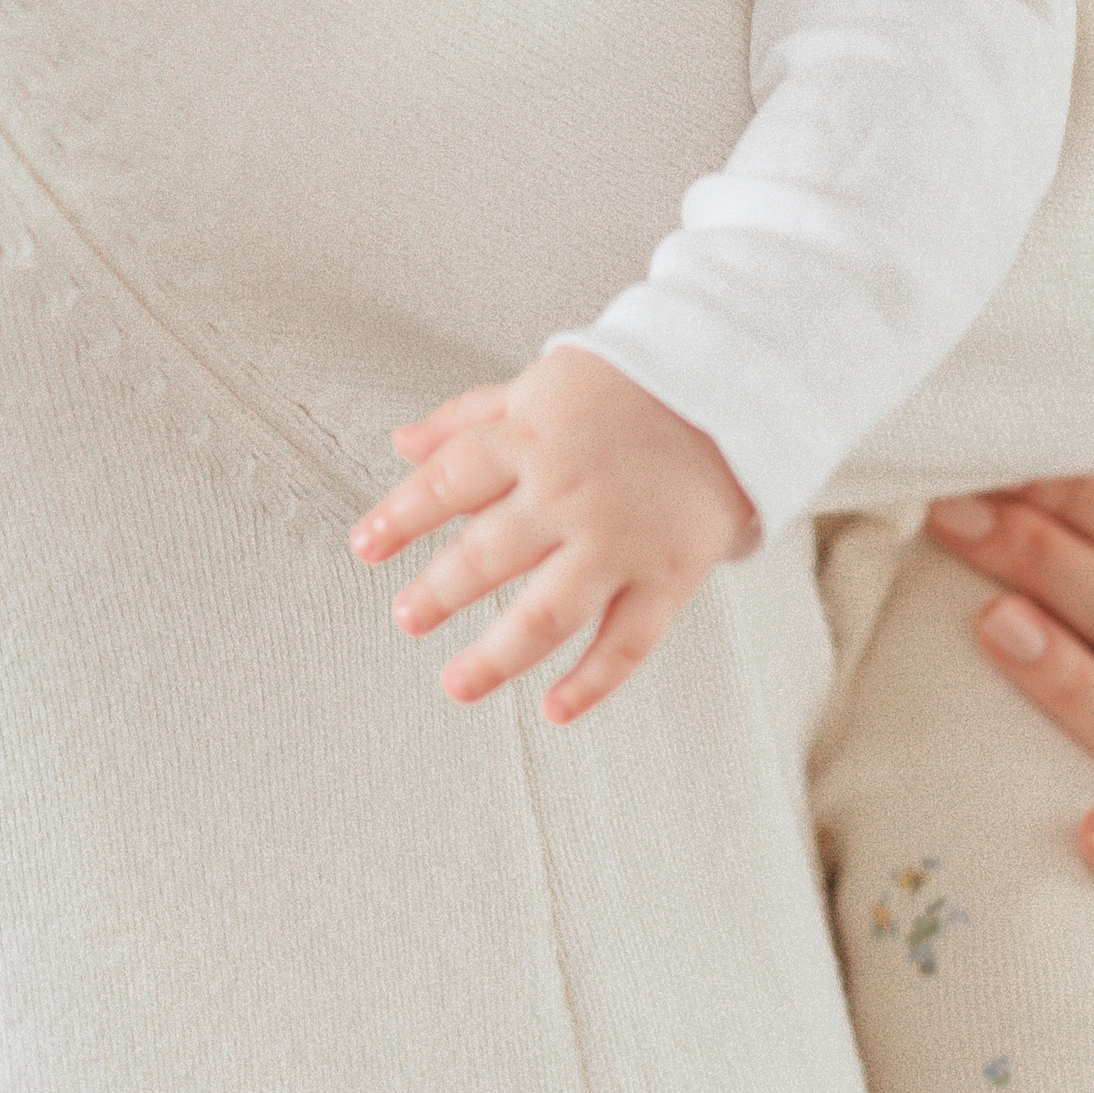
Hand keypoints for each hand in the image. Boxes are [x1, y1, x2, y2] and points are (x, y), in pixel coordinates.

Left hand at [347, 351, 758, 725]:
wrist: (729, 392)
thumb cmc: (627, 387)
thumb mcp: (538, 383)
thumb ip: (466, 418)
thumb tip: (402, 444)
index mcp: (530, 438)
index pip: (446, 482)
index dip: (399, 517)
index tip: (364, 547)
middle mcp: (568, 494)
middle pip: (485, 556)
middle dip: (437, 593)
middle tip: (406, 617)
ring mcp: (618, 541)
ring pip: (545, 614)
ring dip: (495, 657)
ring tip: (456, 683)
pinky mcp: (667, 577)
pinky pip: (625, 643)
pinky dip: (591, 683)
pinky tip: (554, 709)